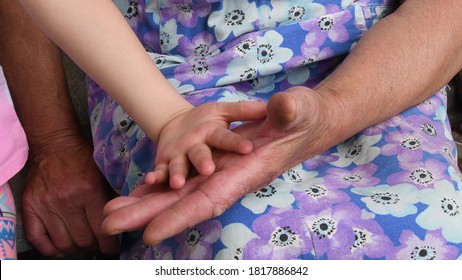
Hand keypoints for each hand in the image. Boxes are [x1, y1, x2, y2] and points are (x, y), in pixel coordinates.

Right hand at [22, 136, 119, 256]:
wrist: (54, 144)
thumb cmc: (83, 159)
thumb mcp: (104, 173)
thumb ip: (113, 196)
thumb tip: (126, 217)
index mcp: (89, 191)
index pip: (102, 229)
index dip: (109, 245)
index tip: (112, 248)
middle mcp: (67, 200)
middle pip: (83, 240)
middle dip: (94, 248)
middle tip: (99, 247)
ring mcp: (47, 205)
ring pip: (63, 243)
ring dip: (76, 250)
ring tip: (83, 248)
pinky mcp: (30, 207)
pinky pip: (38, 238)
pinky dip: (50, 249)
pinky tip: (61, 249)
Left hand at [102, 87, 344, 243]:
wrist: (300, 119)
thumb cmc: (303, 116)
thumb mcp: (300, 109)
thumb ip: (290, 111)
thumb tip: (279, 107)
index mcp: (246, 171)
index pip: (211, 199)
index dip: (181, 217)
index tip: (150, 234)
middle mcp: (228, 177)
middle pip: (183, 202)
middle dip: (147, 215)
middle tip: (109, 224)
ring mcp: (219, 170)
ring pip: (177, 192)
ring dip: (144, 204)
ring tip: (111, 213)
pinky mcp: (214, 161)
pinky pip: (182, 177)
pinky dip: (158, 187)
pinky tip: (136, 192)